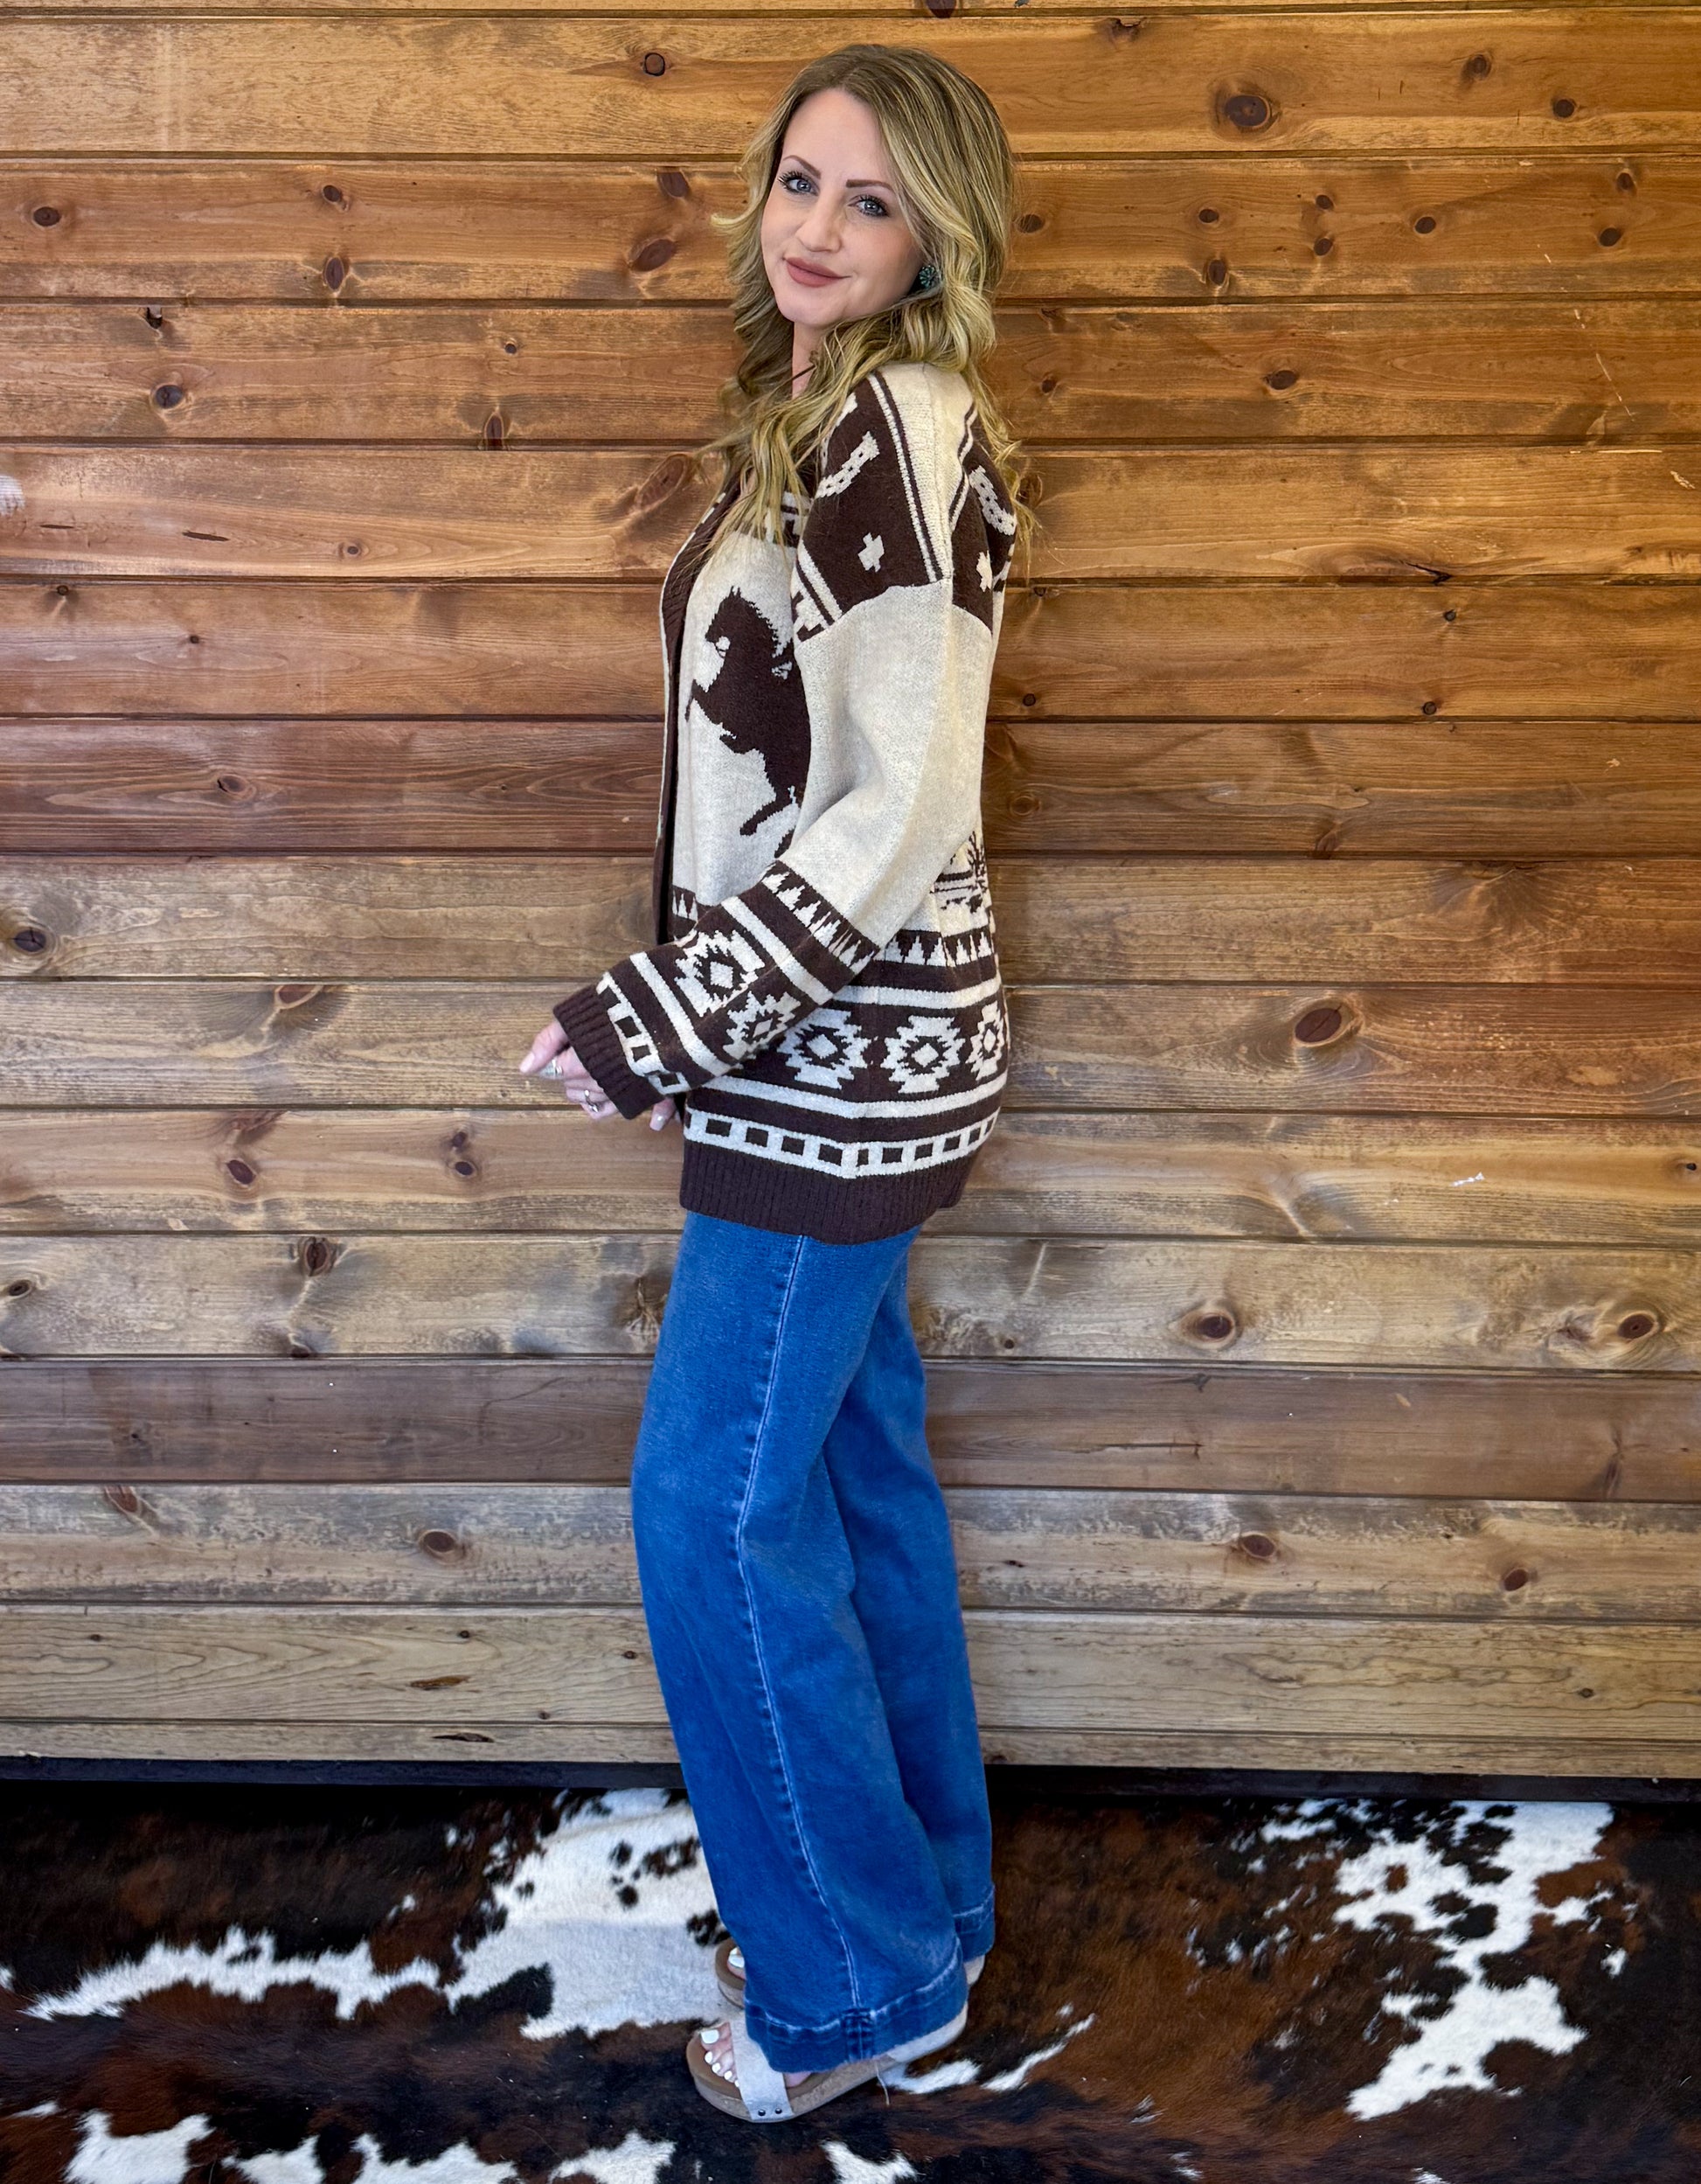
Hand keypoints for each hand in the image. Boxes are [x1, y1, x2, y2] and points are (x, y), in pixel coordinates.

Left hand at [518, 1022, 678, 1130]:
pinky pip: (618, 1112)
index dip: (554, 1057)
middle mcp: (604, 1081)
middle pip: (573, 1086)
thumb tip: (525, 1069)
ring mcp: (626, 1090)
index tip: (563, 1046)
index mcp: (585, 1061)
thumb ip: (548, 1040)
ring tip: (586, 1071)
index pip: (556, 1070)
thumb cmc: (621, 1006)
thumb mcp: (578, 1014)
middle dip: (569, 1071)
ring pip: (591, 1101)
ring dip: (583, 1089)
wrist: (673, 1005)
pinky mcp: (646, 1094)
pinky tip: (598, 1103)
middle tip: (576, 1053)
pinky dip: (604, 1109)